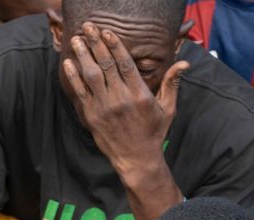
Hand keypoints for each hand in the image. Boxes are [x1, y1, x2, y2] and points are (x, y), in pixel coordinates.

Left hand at [61, 24, 186, 175]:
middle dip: (96, 44)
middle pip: (106, 65)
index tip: (108, 32)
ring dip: (83, 56)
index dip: (115, 46)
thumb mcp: (167, 108)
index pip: (125, 64)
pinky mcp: (91, 116)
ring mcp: (104, 107)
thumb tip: (184, 64)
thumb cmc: (153, 131)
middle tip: (89, 27)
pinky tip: (69, 63)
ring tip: (77, 39)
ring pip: (91, 76)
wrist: (136, 158)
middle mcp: (120, 98)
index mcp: (139, 94)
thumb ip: (171, 83)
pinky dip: (74, 77)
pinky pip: (80, 92)